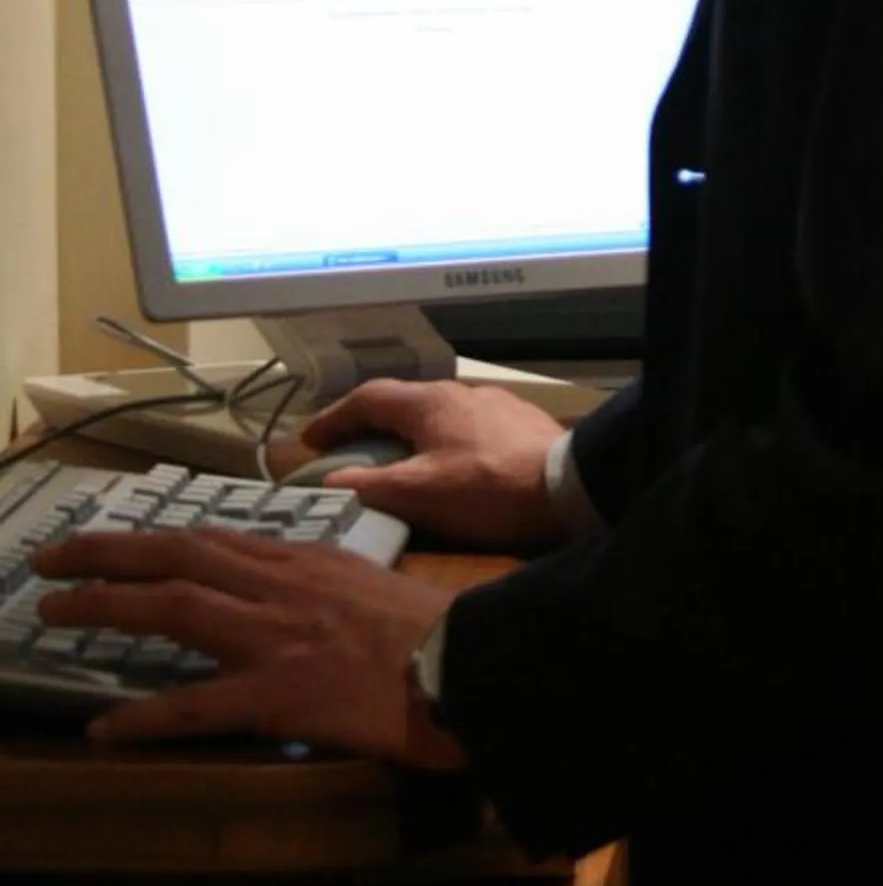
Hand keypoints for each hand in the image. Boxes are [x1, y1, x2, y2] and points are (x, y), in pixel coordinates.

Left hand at [34, 527, 467, 764]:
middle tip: (50, 557)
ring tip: (54, 611)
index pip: (212, 539)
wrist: (467, 663)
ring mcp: (275, 637)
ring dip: (106, 605)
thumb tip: (301, 583)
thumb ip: (326, 580)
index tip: (111, 542)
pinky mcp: (279, 693)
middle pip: (177, 554)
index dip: (154, 540)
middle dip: (106, 553)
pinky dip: (146, 717)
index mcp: (304, 559)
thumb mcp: (372, 583)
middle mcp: (279, 586)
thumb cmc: (433, 627)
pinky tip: (105, 730)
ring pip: (175, 607)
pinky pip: (198, 707)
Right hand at [283, 377, 567, 551]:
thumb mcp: (418, 492)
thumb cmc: (487, 488)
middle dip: (368, 425)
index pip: (368, 397)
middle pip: (402, 401)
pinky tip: (447, 465)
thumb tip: (328, 480)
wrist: (569, 488)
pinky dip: (440, 441)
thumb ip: (369, 486)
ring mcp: (494, 405)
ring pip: (437, 413)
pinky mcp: (520, 424)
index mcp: (429, 401)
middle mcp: (460, 392)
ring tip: (393, 461)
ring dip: (407, 433)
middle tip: (346, 451)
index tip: (310, 440)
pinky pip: (465, 427)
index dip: (334, 417)